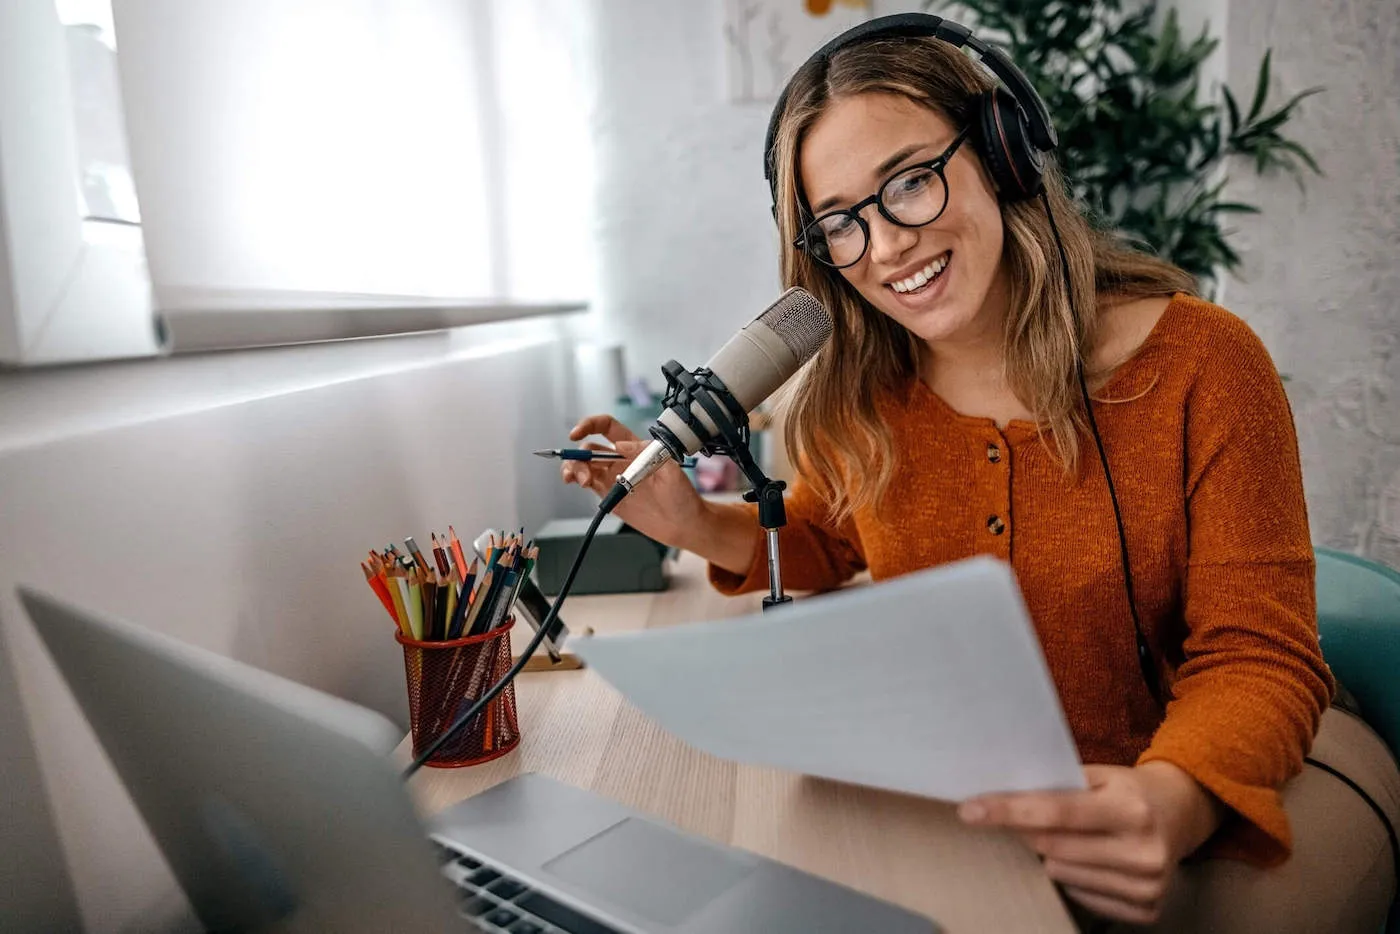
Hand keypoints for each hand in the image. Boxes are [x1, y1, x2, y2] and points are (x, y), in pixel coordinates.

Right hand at [559, 414, 704, 547]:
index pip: (608, 427)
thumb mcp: (670, 469)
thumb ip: (646, 453)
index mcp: (635, 447)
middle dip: (580, 455)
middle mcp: (621, 460)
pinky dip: (577, 479)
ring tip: (580, 480)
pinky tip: (579, 482)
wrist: (684, 525)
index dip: (590, 425)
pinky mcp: (610, 496)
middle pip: (590, 448)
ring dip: (575, 468)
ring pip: (585, 465)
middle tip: (582, 472)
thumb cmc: (683, 495)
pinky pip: (588, 483)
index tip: (577, 433)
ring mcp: (614, 478)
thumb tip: (620, 446)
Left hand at [958, 762, 1224, 924]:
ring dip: (1051, 854)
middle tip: (1020, 815)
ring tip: (1074, 836)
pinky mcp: (1147, 910)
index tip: (969, 809)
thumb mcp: (1101, 773)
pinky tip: (1091, 859)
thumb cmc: (1128, 789)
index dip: (1007, 811)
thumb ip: (1057, 783)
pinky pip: (1080, 897)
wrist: (1183, 813)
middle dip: (1025, 830)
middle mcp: (1143, 851)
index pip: (1055, 812)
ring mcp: (1147, 886)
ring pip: (1061, 874)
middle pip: (1052, 847)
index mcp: (1130, 809)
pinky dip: (1073, 877)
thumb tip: (1000, 793)